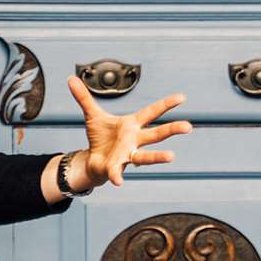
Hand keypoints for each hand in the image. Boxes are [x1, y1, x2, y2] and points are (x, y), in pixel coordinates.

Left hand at [70, 77, 192, 185]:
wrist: (93, 161)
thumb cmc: (100, 138)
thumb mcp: (92, 115)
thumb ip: (84, 97)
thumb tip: (71, 79)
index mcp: (132, 125)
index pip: (151, 112)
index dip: (166, 105)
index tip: (182, 97)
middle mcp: (134, 140)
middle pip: (156, 134)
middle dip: (172, 130)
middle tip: (188, 126)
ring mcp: (127, 155)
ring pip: (145, 156)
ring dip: (158, 157)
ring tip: (171, 157)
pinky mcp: (115, 167)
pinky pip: (117, 172)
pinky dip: (117, 176)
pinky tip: (118, 181)